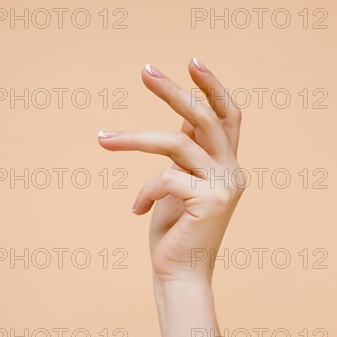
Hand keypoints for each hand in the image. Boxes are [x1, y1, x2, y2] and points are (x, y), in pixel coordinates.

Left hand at [98, 58, 244, 285]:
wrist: (180, 276)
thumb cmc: (176, 231)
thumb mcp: (180, 185)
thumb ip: (186, 153)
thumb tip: (178, 118)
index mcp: (227, 165)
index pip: (229, 116)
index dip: (214, 87)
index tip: (192, 61)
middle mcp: (233, 172)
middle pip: (204, 118)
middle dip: (173, 91)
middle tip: (144, 70)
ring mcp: (224, 187)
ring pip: (176, 143)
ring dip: (134, 139)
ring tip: (102, 139)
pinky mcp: (209, 203)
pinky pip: (165, 178)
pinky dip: (144, 192)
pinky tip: (136, 211)